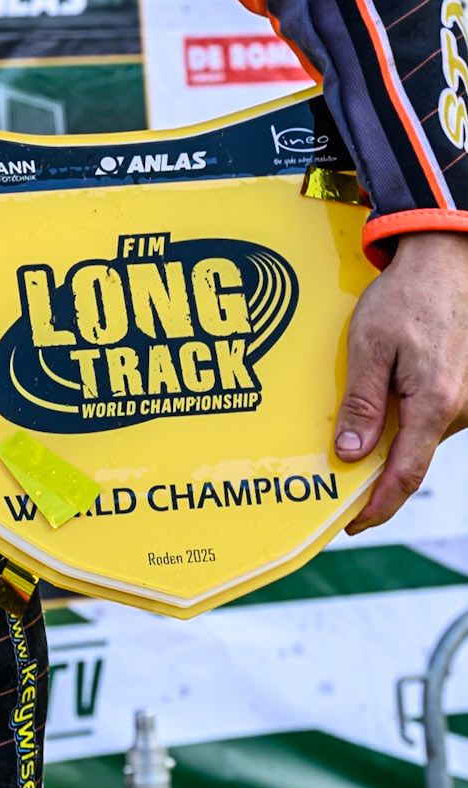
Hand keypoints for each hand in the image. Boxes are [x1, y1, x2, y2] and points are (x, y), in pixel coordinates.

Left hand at [335, 228, 467, 531]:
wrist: (445, 263)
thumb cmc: (406, 297)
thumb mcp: (370, 345)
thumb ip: (363, 403)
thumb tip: (350, 456)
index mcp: (434, 405)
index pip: (404, 475)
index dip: (377, 506)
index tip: (350, 524)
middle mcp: (457, 410)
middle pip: (410, 457)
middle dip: (374, 473)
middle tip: (333, 479)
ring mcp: (465, 402)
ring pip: (419, 436)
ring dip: (387, 440)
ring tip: (349, 434)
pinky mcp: (462, 390)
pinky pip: (428, 416)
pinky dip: (402, 418)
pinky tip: (379, 400)